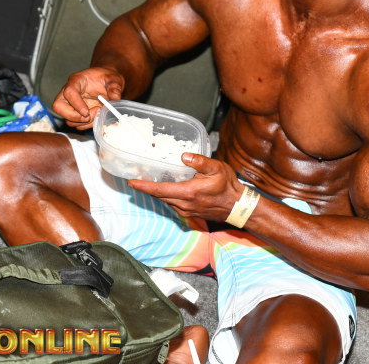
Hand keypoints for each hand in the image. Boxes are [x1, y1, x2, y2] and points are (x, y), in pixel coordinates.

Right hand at [52, 67, 125, 129]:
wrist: (107, 83)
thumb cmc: (107, 78)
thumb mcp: (114, 79)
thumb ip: (114, 87)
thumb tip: (115, 97)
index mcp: (77, 81)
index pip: (69, 92)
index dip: (76, 103)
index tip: (86, 112)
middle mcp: (69, 93)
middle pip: (58, 107)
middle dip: (73, 116)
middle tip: (89, 116)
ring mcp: (70, 104)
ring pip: (66, 118)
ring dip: (82, 122)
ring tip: (97, 112)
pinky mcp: (74, 113)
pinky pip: (75, 124)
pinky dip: (85, 125)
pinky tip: (96, 117)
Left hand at [129, 153, 244, 220]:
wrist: (237, 206)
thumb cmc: (228, 186)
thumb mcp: (217, 168)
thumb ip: (200, 161)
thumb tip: (183, 156)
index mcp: (189, 192)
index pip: (160, 191)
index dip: (144, 187)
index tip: (131, 183)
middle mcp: (185, 204)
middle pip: (160, 196)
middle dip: (147, 188)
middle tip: (136, 178)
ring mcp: (186, 210)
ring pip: (165, 201)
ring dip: (156, 192)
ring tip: (148, 181)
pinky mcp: (189, 213)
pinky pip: (173, 204)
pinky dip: (166, 196)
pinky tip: (166, 188)